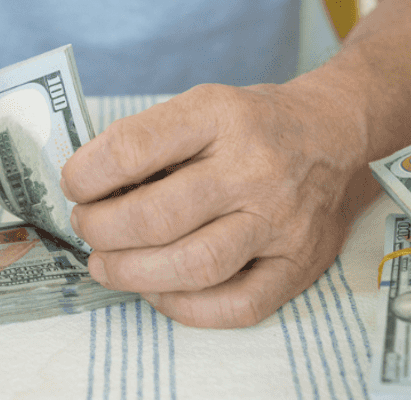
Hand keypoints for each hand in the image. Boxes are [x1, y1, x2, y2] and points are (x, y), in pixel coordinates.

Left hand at [61, 82, 376, 327]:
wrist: (337, 134)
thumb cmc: (253, 124)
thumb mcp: (203, 104)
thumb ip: (149, 141)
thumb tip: (86, 188)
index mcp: (221, 116)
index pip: (135, 147)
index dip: (89, 173)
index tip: (73, 184)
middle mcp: (254, 168)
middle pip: (158, 216)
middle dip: (103, 229)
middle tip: (86, 227)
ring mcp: (281, 220)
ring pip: (194, 265)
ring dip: (133, 272)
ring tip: (106, 264)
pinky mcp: (299, 264)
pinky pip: (236, 305)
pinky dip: (184, 306)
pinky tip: (157, 289)